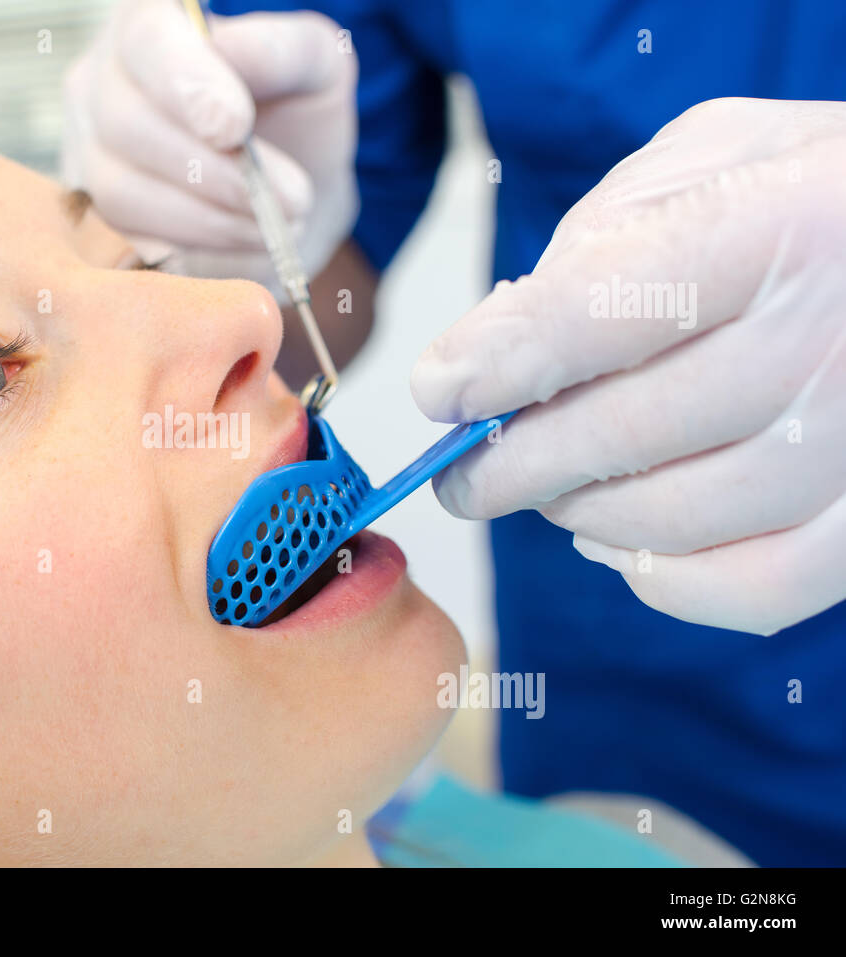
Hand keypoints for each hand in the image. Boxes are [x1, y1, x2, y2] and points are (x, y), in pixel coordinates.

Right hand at [61, 0, 358, 300]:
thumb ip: (280, 50)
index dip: (186, 84)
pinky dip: (197, 251)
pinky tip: (247, 243)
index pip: (146, 40)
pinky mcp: (98, 220)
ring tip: (276, 225)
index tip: (236, 128)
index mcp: (151, 25)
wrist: (286, 191)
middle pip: (125, 123)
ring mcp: (89, 155)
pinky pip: (129, 244)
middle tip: (291, 197)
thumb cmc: (294, 114)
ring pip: (122, 192)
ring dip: (209, 219)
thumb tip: (229, 49)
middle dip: (212, 170)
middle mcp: (101, 83)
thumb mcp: (313, 68)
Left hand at [410, 97, 845, 635]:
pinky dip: (663, 580)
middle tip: (460, 473)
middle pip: (624, 432)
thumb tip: (496, 353)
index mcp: (785, 221)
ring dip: (575, 514)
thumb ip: (601, 241)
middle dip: (509, 464)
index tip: (440, 391)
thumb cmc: (813, 195)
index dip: (502, 361)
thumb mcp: (710, 159)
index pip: (607, 307)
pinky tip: (614, 541)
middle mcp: (836, 337)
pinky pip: (755, 589)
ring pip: (674, 518)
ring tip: (541, 490)